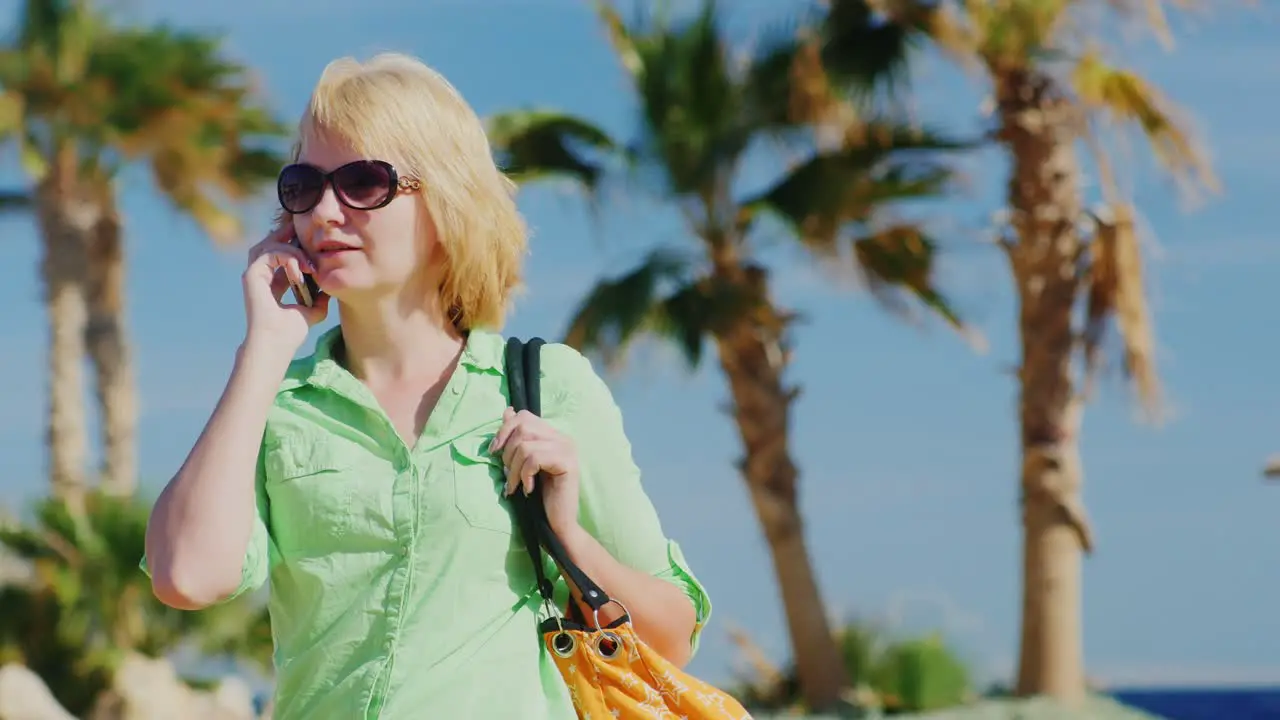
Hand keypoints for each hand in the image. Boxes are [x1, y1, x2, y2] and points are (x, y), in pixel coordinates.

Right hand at [241, 222, 329, 353]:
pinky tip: (302, 269)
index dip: (294, 247)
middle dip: (287, 235)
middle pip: (269, 244)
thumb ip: (320, 299)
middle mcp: (261, 276)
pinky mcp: (252, 275)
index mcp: (272, 284)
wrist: (277, 343)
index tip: (312, 246)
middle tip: (305, 232)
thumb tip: (330, 290)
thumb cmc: (291, 332)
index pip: (280, 256)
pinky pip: (270, 253)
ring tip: (309, 261)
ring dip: (292, 248)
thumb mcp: (312, 312)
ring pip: (270, 245)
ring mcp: (254, 275)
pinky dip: (288, 257)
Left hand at [490, 408, 580, 533]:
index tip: (494, 451)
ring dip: (514, 469)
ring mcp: (567, 449)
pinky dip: (525, 475)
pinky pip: (534, 459)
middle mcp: (563, 438)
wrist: (558, 524)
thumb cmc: (540, 497)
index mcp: (553, 435)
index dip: (505, 430)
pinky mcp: (568, 463)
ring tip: (516, 485)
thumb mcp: (523, 464)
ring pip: (526, 445)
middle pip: (523, 427)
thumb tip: (507, 411)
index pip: (524, 416)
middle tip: (509, 474)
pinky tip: (528, 489)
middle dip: (508, 452)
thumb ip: (518, 439)